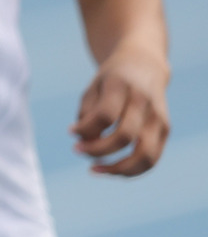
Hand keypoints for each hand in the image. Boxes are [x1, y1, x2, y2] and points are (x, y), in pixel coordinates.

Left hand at [70, 49, 169, 175]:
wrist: (144, 66)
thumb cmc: (111, 80)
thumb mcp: (93, 88)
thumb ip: (87, 114)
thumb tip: (86, 145)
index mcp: (122, 86)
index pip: (106, 114)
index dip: (85, 129)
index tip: (70, 132)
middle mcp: (144, 102)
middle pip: (124, 136)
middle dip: (97, 150)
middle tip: (76, 150)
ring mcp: (158, 117)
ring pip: (145, 154)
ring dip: (118, 169)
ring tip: (94, 169)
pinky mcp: (165, 130)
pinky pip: (152, 159)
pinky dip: (131, 170)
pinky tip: (111, 169)